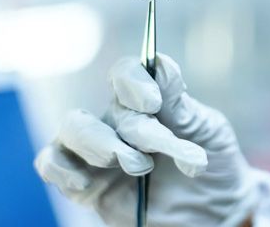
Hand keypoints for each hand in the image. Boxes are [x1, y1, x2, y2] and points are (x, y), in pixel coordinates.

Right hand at [35, 53, 269, 226]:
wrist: (217, 207)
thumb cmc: (213, 160)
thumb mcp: (205, 129)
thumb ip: (177, 103)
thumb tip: (159, 64)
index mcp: (148, 99)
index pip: (127, 73)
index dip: (134, 81)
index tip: (153, 103)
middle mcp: (119, 120)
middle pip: (110, 109)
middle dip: (138, 130)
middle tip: (160, 152)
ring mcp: (100, 151)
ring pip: (73, 128)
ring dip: (102, 145)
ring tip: (138, 166)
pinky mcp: (87, 184)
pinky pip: (52, 165)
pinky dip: (60, 168)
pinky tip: (84, 181)